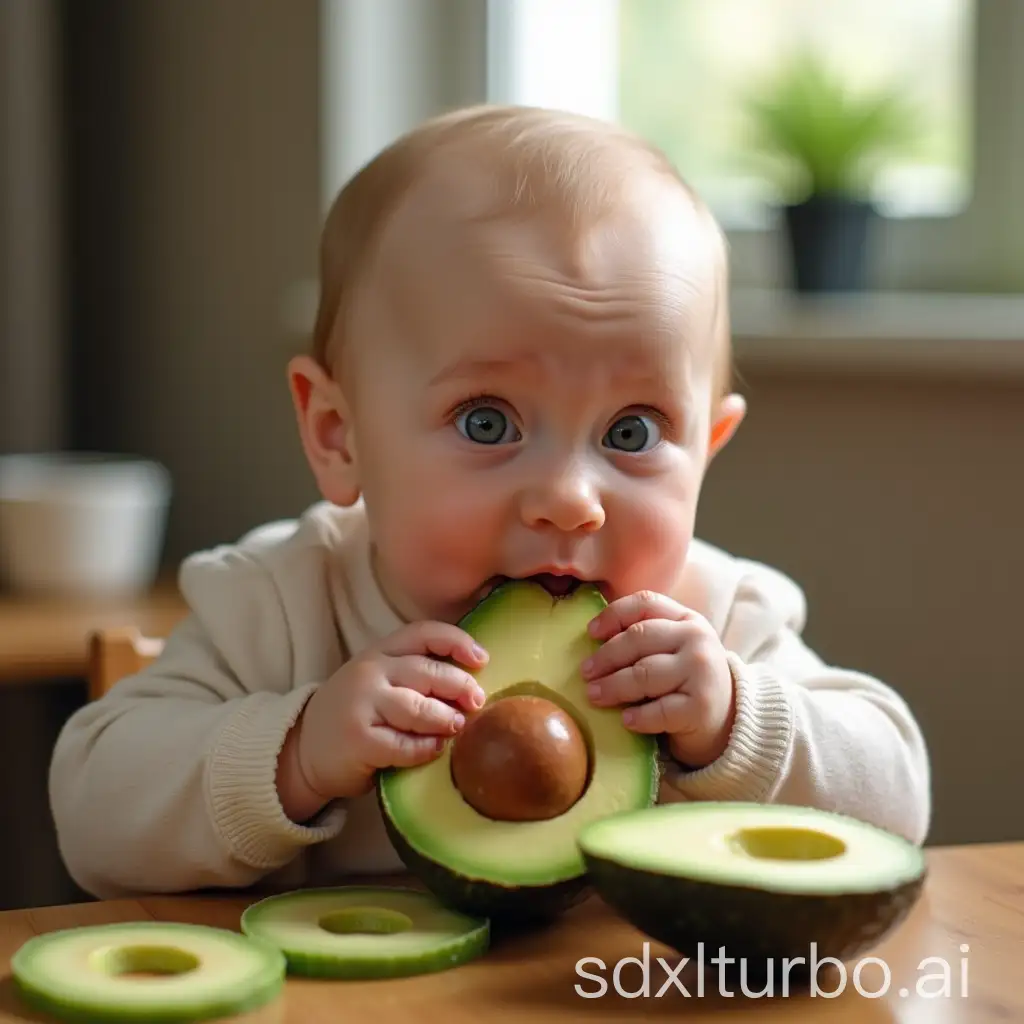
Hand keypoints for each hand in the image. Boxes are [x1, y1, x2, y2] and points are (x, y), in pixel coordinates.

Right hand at [277, 621, 487, 818]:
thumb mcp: (379, 681)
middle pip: (428, 672)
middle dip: (460, 686)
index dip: (457, 641)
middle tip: (476, 702)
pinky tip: (435, 750)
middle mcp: (370, 672)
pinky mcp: (359, 740)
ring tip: (457, 727)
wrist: (304, 750)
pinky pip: (404, 744)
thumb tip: (472, 688)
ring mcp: (362, 705)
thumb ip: (415, 676)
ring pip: (418, 707)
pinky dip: (426, 749)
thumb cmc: (356, 714)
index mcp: (379, 652)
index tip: (481, 659)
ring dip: (445, 719)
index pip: (423, 633)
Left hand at [581, 591, 735, 768]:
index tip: (591, 632)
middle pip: (639, 638)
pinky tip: (625, 720)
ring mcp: (701, 672)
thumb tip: (593, 637)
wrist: (729, 720)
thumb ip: (645, 636)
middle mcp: (697, 639)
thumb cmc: (687, 680)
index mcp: (687, 619)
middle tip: (585, 673)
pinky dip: (639, 717)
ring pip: (644, 674)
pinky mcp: (701, 706)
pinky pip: (659, 710)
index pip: (645, 603)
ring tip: (594, 695)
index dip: (614, 614)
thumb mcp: (674, 649)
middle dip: (606, 656)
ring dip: (613, 686)